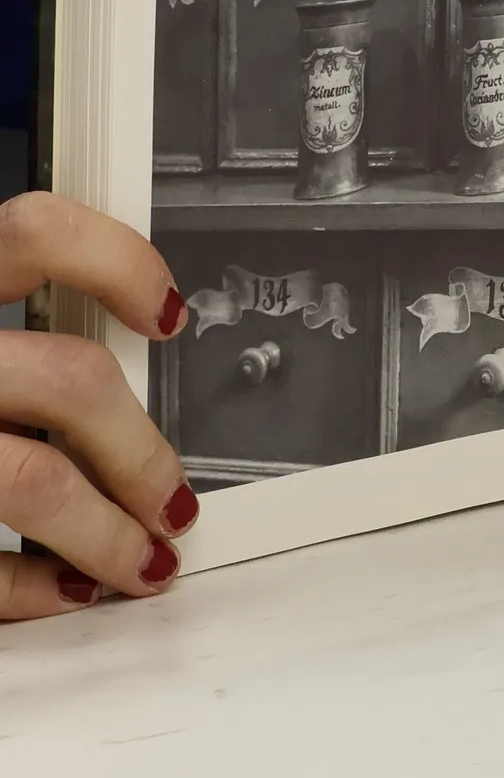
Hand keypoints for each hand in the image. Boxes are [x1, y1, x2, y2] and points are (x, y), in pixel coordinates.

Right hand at [0, 192, 197, 618]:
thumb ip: (2, 339)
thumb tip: (118, 366)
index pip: (33, 233)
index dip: (118, 262)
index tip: (166, 312)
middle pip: (65, 378)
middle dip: (138, 451)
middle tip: (169, 495)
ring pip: (31, 478)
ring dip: (105, 532)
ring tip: (136, 559)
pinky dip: (28, 588)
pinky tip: (59, 589)